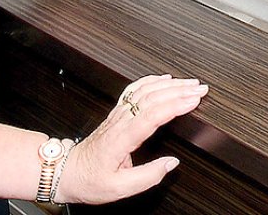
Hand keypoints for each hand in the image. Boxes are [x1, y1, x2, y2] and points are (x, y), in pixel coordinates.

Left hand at [59, 75, 208, 205]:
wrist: (67, 171)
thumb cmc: (90, 180)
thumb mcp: (118, 189)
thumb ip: (148, 177)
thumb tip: (171, 164)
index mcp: (121, 138)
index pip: (151, 114)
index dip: (174, 105)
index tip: (193, 101)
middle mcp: (120, 122)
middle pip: (152, 97)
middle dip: (179, 90)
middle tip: (200, 89)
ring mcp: (117, 115)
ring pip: (145, 90)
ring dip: (170, 84)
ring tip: (190, 83)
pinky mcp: (116, 113)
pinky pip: (134, 90)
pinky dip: (152, 80)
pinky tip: (164, 79)